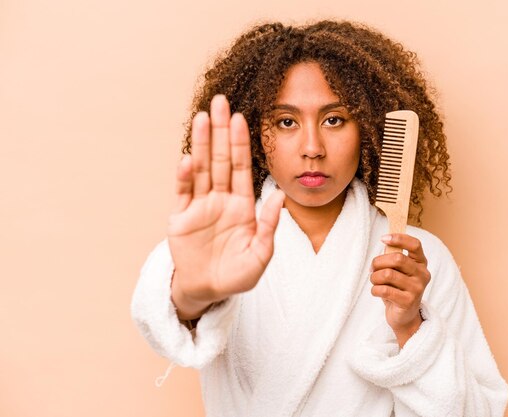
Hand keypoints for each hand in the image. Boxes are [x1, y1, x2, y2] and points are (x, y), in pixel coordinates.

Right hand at [167, 95, 284, 318]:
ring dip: (202, 143)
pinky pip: (184, 193)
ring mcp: (200, 206)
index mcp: (242, 205)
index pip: (242, 167)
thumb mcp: (260, 254)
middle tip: (220, 102)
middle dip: (220, 131)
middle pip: (220, 159)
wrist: (208, 291)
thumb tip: (280, 196)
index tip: (241, 118)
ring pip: (201, 168)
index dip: (241, 143)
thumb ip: (269, 225)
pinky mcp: (181, 218)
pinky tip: (188, 157)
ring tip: (202, 118)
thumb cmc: (237, 275)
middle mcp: (221, 199)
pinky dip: (184, 176)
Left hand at [370, 234, 430, 347]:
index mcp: (421, 263)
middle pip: (397, 258)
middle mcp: (422, 274)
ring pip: (387, 274)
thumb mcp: (398, 271)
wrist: (404, 316)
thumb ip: (393, 256)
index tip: (383, 238)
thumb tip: (386, 242)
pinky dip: (374, 290)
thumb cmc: (398, 289)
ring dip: (374, 277)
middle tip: (372, 269)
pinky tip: (376, 292)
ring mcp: (417, 289)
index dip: (399, 238)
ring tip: (374, 281)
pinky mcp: (408, 302)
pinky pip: (384, 290)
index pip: (415, 244)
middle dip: (378, 262)